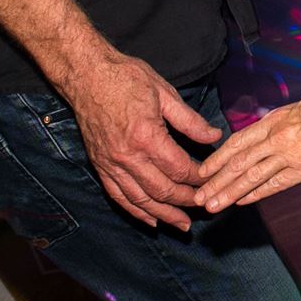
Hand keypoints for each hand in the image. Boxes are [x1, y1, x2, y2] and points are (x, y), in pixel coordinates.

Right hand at [61, 50, 221, 229]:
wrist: (86, 75)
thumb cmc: (126, 78)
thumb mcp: (165, 93)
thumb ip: (190, 120)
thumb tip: (214, 137)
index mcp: (146, 136)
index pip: (179, 168)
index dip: (199, 177)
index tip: (213, 179)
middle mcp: (127, 156)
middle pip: (162, 189)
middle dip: (186, 201)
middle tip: (205, 206)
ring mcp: (111, 164)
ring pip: (140, 199)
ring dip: (163, 214)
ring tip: (182, 225)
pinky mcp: (100, 165)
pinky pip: (118, 196)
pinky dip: (135, 211)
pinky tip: (151, 219)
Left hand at [197, 87, 300, 209]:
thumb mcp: (297, 108)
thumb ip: (276, 125)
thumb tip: (259, 138)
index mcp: (274, 120)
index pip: (237, 142)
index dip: (217, 159)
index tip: (203, 171)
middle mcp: (279, 137)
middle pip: (240, 163)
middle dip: (216, 181)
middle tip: (198, 196)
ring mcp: (292, 154)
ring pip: (253, 177)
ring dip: (230, 193)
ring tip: (213, 205)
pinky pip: (277, 184)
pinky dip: (257, 194)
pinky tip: (243, 201)